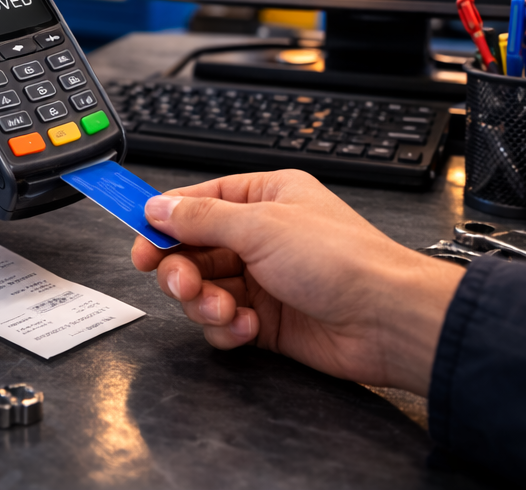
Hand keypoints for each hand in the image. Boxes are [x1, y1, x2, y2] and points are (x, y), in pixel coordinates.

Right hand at [131, 170, 463, 394]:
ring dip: (205, 302)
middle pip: (193, 250)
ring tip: (223, 309)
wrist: (386, 320)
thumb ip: (200, 218)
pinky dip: (228, 328)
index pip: (198, 203)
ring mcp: (263, 279)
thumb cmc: (341, 259)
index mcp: (263, 198)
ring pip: (204, 289)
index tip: (139, 241)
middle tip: (179, 283)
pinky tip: (250, 327)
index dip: (165, 222)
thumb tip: (157, 207)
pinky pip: (224, 323)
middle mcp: (261, 236)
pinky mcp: (267, 321)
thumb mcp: (260, 226)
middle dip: (181, 270)